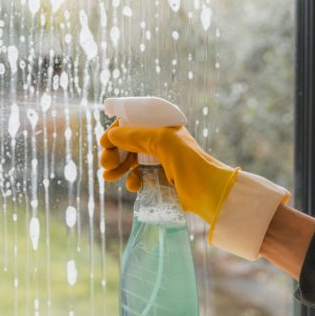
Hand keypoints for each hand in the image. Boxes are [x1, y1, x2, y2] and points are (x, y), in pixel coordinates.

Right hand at [99, 118, 289, 260]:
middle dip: (114, 152)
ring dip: (118, 167)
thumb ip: (134, 135)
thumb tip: (111, 135)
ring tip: (109, 177)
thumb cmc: (189, 162)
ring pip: (131, 160)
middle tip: (106, 164)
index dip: (117, 131)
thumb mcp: (161, 141)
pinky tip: (133, 186)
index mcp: (163, 126)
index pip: (133, 123)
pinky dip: (132, 180)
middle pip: (128, 142)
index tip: (105, 144)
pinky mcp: (161, 179)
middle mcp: (161, 141)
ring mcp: (161, 160)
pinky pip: (139, 176)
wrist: (209, 192)